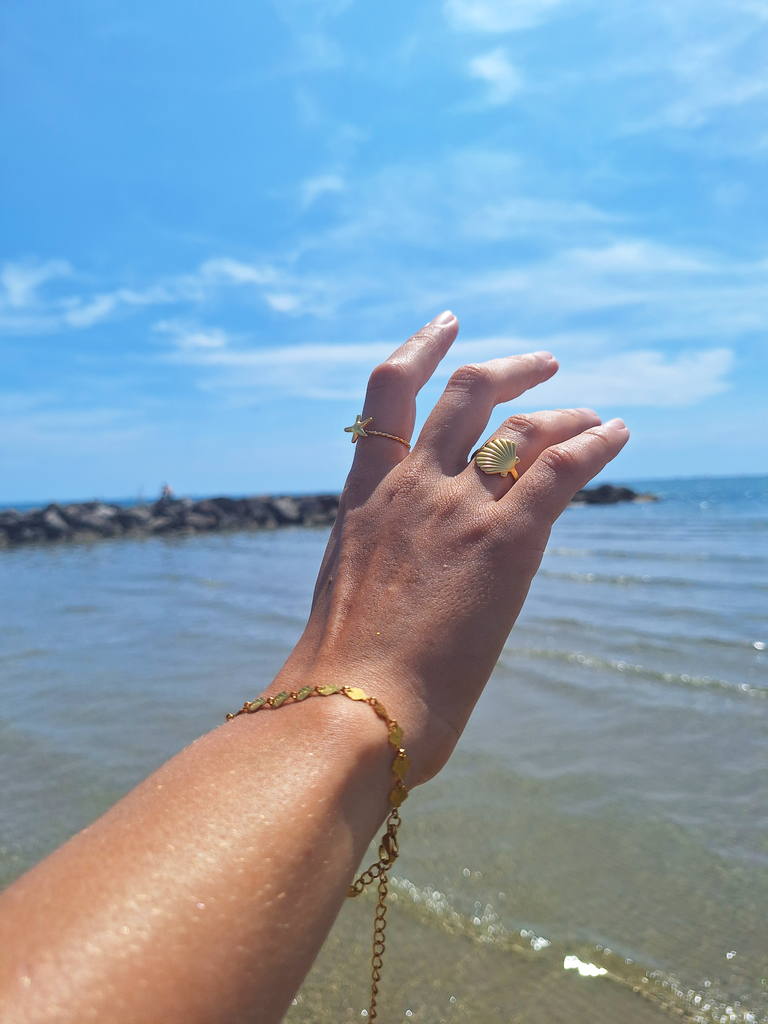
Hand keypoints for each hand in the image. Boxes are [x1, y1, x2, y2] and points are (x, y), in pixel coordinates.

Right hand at [280, 311, 628, 784]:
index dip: (418, 349)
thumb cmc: (340, 679)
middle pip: (467, 392)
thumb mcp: (347, 597)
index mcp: (365, 498)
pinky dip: (596, 442)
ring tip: (595, 414)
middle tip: (543, 366)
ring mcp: (457, 509)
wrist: (350, 709)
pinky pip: (562, 468)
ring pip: (521, 425)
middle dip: (510, 370)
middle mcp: (411, 487)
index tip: (446, 327)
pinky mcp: (506, 542)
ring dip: (565, 410)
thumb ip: (379, 566)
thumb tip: (401, 586)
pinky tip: (618, 434)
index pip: (386, 396)